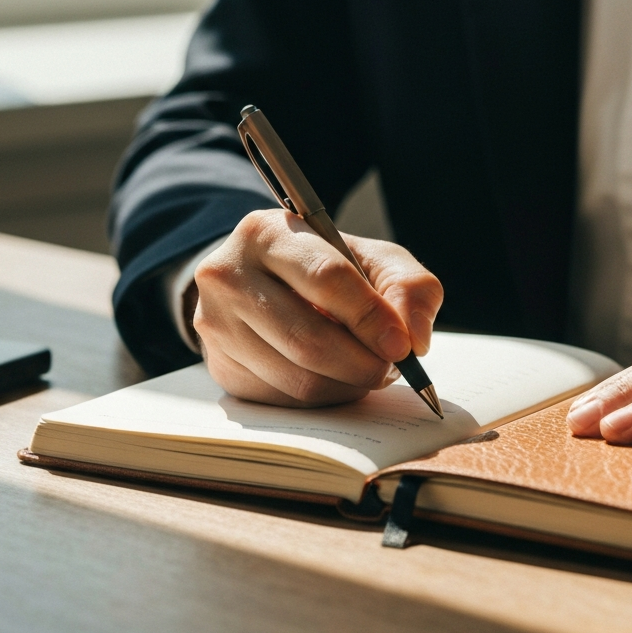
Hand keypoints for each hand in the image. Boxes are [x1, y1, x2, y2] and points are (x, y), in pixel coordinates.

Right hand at [191, 209, 442, 406]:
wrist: (263, 282)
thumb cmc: (326, 267)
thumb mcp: (372, 259)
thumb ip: (408, 287)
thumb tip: (414, 338)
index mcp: (267, 233)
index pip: (325, 278)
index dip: (370, 317)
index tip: (402, 346)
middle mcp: (228, 275)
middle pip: (308, 339)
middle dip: (363, 362)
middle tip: (391, 367)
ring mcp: (217, 325)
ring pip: (298, 378)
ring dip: (348, 384)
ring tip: (366, 368)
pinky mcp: (220, 367)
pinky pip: (285, 400)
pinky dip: (324, 397)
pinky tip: (334, 376)